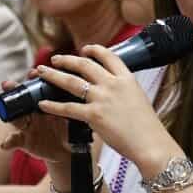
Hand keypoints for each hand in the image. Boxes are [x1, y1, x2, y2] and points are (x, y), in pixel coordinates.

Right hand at [0, 74, 71, 167]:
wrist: (67, 151)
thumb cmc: (69, 130)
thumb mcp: (74, 118)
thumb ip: (75, 106)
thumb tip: (85, 88)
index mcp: (45, 105)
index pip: (38, 89)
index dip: (34, 80)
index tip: (33, 73)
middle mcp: (34, 113)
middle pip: (21, 100)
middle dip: (13, 91)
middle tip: (7, 83)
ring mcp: (27, 127)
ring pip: (14, 118)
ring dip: (9, 113)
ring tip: (3, 111)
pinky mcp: (24, 142)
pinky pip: (13, 141)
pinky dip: (8, 142)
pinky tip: (4, 143)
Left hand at [32, 46, 180, 172]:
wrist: (150, 143)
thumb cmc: (146, 126)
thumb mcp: (138, 97)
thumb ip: (124, 89)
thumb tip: (113, 88)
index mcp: (126, 78)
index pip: (107, 56)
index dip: (93, 50)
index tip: (84, 49)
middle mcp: (113, 84)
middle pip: (84, 64)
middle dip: (67, 59)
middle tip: (55, 59)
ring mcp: (102, 98)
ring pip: (71, 81)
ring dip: (54, 75)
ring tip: (42, 72)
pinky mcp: (94, 115)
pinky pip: (68, 108)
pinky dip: (53, 105)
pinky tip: (43, 103)